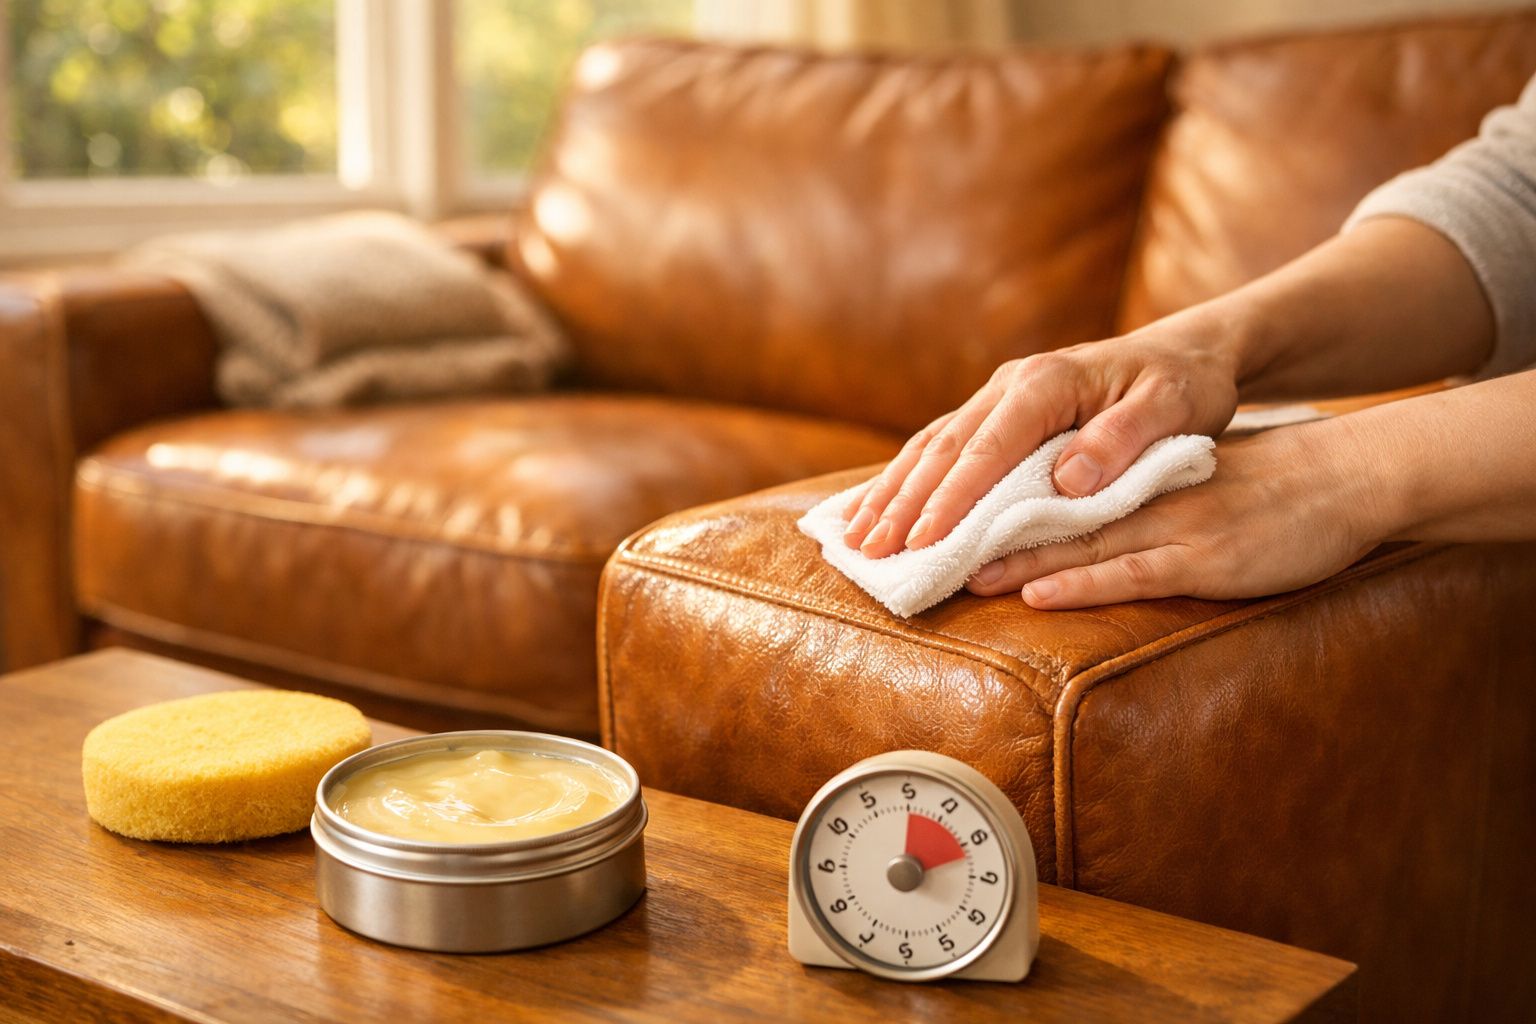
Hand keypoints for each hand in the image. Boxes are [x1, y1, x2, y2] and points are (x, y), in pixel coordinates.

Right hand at [842, 320, 1241, 558]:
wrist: (1186, 353)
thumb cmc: (1184, 384)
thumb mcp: (1174, 407)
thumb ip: (1123, 439)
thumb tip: (1068, 480)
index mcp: (1046, 384)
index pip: (987, 449)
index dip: (952, 499)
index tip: (923, 542)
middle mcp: (1010, 385)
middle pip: (943, 449)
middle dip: (902, 504)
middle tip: (869, 552)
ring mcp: (998, 397)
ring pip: (930, 447)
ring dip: (891, 493)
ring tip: (854, 539)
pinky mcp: (997, 413)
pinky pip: (940, 447)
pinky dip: (905, 480)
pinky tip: (876, 508)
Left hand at [964, 421, 1384, 608]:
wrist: (1346, 474)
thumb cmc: (1265, 484)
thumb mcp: (1186, 480)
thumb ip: (1132, 495)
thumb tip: (1077, 520)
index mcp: (1132, 476)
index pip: (1046, 487)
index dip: (989, 504)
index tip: (938, 519)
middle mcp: (1139, 496)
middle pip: (1045, 515)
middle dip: (982, 534)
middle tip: (925, 552)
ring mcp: (1169, 526)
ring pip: (1075, 541)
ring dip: (1012, 560)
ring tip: (957, 574)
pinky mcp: (1204, 558)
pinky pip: (1131, 572)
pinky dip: (1079, 582)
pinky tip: (1035, 593)